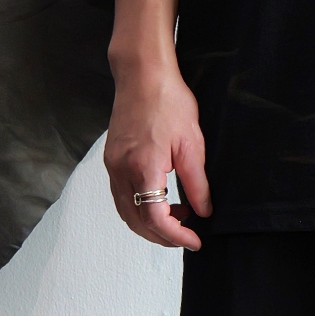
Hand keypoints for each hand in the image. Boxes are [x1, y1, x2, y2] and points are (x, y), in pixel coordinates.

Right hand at [105, 60, 210, 250]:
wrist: (142, 75)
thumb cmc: (168, 101)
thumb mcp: (192, 144)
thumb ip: (197, 183)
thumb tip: (203, 211)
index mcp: (143, 167)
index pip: (154, 218)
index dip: (175, 236)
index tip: (194, 240)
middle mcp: (121, 170)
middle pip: (136, 221)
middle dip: (162, 236)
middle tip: (187, 235)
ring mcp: (112, 166)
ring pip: (126, 211)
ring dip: (150, 223)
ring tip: (178, 217)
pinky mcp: (112, 159)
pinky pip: (122, 196)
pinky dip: (140, 207)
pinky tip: (161, 199)